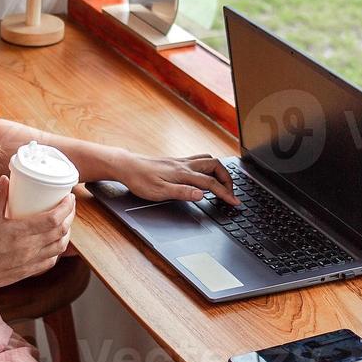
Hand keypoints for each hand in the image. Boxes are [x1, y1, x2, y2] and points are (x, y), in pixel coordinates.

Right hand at [0, 175, 74, 295]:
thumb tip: (6, 179)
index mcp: (21, 232)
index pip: (53, 219)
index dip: (66, 207)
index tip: (69, 197)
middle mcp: (30, 248)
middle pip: (61, 231)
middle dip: (70, 216)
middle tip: (69, 205)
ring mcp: (31, 261)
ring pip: (59, 247)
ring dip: (66, 233)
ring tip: (65, 222)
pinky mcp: (29, 271)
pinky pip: (51, 260)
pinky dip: (57, 250)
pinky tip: (54, 243)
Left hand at [119, 152, 239, 205]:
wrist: (126, 166)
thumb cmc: (140, 180)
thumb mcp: (160, 192)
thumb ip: (182, 193)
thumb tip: (202, 195)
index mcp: (183, 174)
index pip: (211, 183)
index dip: (225, 193)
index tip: (235, 202)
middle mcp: (185, 165)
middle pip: (215, 166)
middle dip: (227, 179)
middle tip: (231, 192)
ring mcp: (181, 161)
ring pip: (208, 160)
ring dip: (220, 170)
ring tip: (223, 182)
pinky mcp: (176, 161)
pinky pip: (199, 159)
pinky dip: (209, 166)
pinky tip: (205, 173)